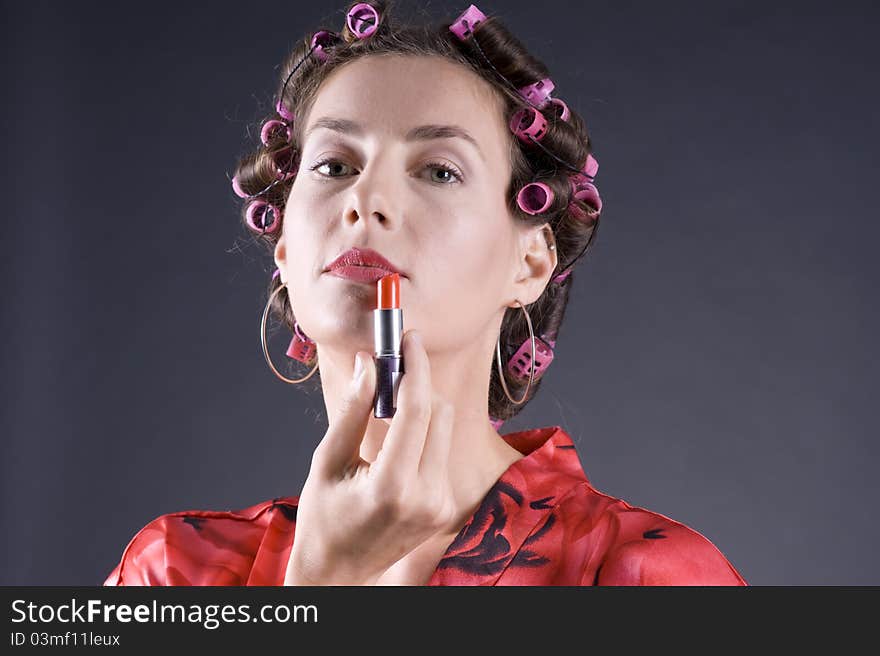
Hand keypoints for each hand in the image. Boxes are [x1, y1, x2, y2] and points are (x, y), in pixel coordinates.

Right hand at [284, 330, 456, 584]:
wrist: (338, 573)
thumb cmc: (323, 517)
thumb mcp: (327, 461)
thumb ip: (352, 410)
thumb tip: (368, 363)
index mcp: (392, 486)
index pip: (417, 410)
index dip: (415, 367)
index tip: (409, 339)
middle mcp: (426, 496)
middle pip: (439, 413)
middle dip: (418, 384)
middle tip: (391, 369)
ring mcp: (440, 504)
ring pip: (445, 429)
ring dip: (422, 407)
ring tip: (387, 410)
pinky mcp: (445, 506)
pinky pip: (441, 450)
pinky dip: (424, 433)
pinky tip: (397, 438)